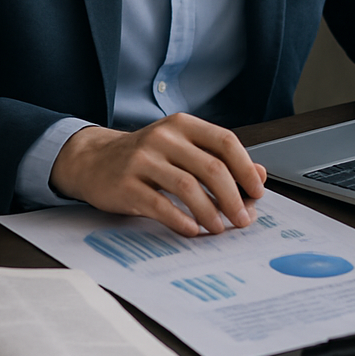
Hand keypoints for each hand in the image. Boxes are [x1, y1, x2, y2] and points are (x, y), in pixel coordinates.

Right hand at [50, 113, 267, 236]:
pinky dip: (181, 220)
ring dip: (210, 212)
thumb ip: (219, 159)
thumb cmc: (146, 157)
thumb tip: (260, 175)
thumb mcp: (182, 149)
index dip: (246, 168)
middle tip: (242, 219)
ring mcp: (143, 159)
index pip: (225, 141)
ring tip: (219, 228)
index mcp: (183, 125)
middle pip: (211, 168)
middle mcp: (164, 137)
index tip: (257, 192)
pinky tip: (192, 230)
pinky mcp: (126, 184)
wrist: (94, 160)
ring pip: (188, 187)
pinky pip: (160, 205)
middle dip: (233, 198)